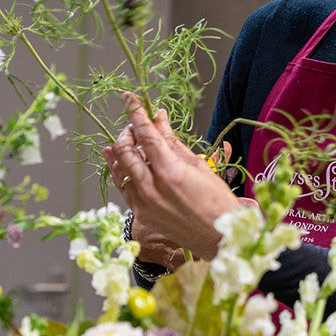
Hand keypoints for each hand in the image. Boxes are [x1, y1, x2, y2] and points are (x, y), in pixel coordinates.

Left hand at [103, 93, 240, 260]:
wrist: (218, 237)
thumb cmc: (217, 202)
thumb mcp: (199, 166)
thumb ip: (173, 142)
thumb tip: (160, 118)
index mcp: (170, 172)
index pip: (146, 134)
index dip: (135, 112)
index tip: (129, 98)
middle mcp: (151, 187)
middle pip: (125, 148)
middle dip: (128, 130)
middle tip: (138, 125)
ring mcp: (143, 202)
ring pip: (119, 166)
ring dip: (122, 148)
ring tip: (132, 140)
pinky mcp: (140, 213)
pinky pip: (122, 185)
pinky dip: (118, 169)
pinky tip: (117, 158)